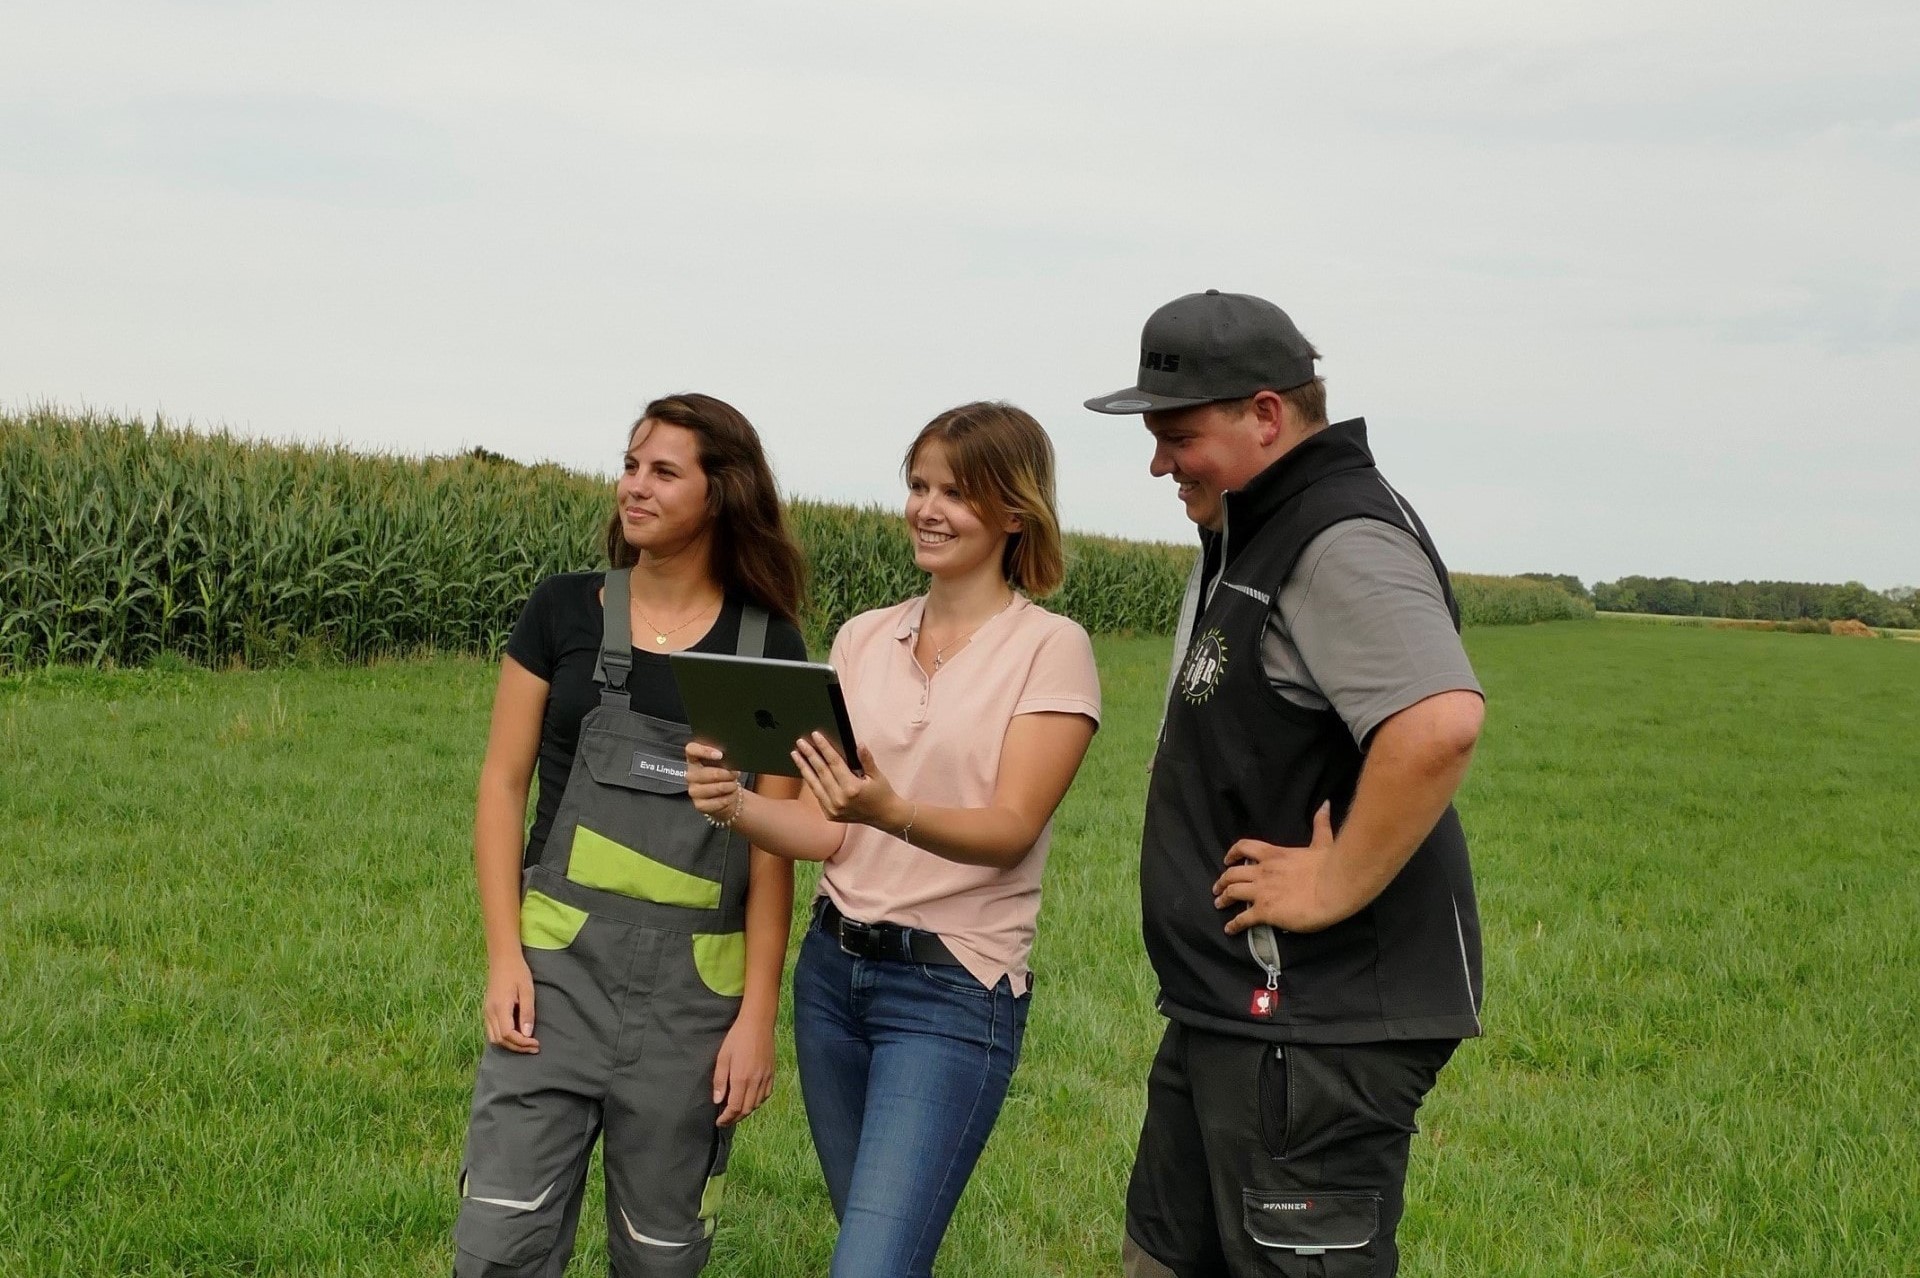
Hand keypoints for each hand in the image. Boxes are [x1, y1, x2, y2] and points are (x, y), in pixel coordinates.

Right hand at [483, 955, 539, 1052]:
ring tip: (526, 1044)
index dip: (522, 1043)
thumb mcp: (527, 990)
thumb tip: (527, 1034)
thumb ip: (527, 1013)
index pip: (508, 1034)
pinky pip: (492, 1031)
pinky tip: (516, 1036)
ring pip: (494, 1038)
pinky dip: (503, 1038)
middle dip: (517, 1047)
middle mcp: (489, 1012)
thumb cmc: (518, 972)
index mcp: (500, 1008)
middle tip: (534, 1047)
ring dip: (509, 1045)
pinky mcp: (487, 1010)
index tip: (536, 1043)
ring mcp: (486, 1012)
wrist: (503, 959)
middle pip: (500, 1040)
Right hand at [685, 742, 742, 819]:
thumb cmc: (722, 775)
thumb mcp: (722, 763)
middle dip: (728, 774)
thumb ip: (723, 757)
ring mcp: (693, 791)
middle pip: (711, 773)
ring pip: (717, 788)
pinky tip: (730, 795)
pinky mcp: (699, 805)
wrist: (723, 795)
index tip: (720, 755)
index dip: (705, 751)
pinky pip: (719, 801)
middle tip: (735, 774)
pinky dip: (729, 798)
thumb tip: (731, 759)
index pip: (691, 750)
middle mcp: (691, 775)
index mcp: (693, 760)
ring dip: (730, 786)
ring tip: (733, 785)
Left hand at [711, 1015, 774, 1125]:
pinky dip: (758, 1101)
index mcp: (741, 1078)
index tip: (719, 1122)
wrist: (757, 1024)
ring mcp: (766, 1078)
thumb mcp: (723, 1057)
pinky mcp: (772, 1073)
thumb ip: (720, 1080)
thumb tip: (718, 1101)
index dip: (727, 1118)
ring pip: (757, 1104)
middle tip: (726, 1119)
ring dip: (746, 1111)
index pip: (735, 1107)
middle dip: (736, 1118)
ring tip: (737, 1111)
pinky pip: (766, 1094)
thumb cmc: (736, 1038)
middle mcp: (755, 1081)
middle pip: (747, 1109)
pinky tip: (751, 1099)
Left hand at [792, 734, 902, 830]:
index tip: (815, 736)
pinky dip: (811, 782)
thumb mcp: (876, 775)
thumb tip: (859, 744)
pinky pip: (817, 795)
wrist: (884, 816)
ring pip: (815, 784)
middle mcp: (840, 799)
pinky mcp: (830, 815)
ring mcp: (833, 809)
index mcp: (852, 788)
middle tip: (800, 742)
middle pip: (821, 772)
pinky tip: (805, 771)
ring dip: (804, 768)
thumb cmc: (881, 793)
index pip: (834, 763)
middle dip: (809, 755)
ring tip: (795, 755)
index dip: (824, 748)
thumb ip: (866, 759)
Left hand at [1212, 802, 1345, 934]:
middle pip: (1232, 873)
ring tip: (1218, 903)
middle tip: (1217, 888)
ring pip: (1232, 892)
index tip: (1227, 860)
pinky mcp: (1264, 911)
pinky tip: (1229, 929)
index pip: (1245, 848)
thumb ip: (1320, 824)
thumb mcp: (1323, 842)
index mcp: (1273, 854)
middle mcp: (1262, 871)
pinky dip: (1234, 924)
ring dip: (1223, 898)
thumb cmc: (1329, 865)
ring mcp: (1261, 891)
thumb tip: (1325, 805)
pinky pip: (1243, 918)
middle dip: (1223, 880)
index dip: (1232, 853)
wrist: (1333, 887)